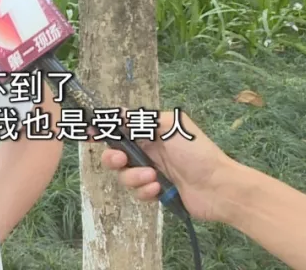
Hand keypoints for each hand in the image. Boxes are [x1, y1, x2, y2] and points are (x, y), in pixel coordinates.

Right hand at [98, 108, 238, 222]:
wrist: (218, 187)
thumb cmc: (197, 151)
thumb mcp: (172, 126)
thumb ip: (143, 120)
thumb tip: (119, 112)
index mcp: (151, 132)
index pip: (121, 128)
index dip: (103, 130)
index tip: (87, 131)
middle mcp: (149, 151)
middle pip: (116, 154)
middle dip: (113, 159)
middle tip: (120, 161)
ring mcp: (151, 172)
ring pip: (124, 176)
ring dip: (134, 177)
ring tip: (152, 178)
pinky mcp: (155, 192)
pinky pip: (138, 192)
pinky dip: (145, 190)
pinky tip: (159, 188)